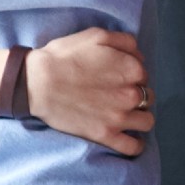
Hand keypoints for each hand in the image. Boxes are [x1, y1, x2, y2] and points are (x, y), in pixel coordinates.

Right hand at [25, 28, 154, 155]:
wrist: (36, 82)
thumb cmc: (64, 56)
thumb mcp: (96, 36)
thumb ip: (125, 42)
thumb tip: (139, 56)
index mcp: (131, 69)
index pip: (144, 75)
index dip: (131, 75)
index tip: (116, 77)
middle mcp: (131, 94)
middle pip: (147, 97)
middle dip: (137, 95)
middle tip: (117, 94)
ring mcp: (119, 117)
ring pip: (147, 122)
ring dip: (139, 117)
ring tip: (126, 114)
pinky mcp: (105, 135)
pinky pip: (133, 148)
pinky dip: (135, 145)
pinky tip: (130, 138)